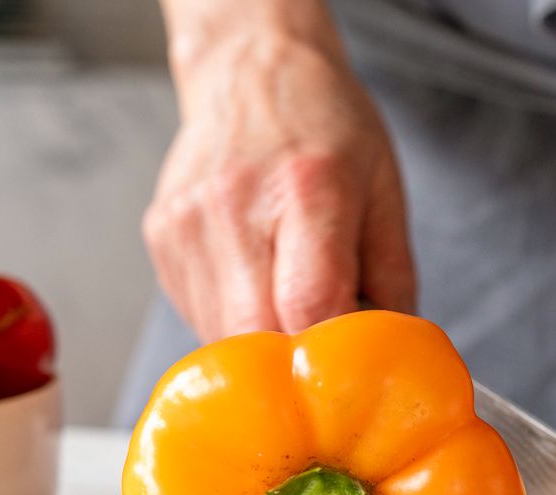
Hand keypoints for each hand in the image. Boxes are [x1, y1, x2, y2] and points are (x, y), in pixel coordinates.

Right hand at [143, 26, 413, 341]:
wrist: (252, 70)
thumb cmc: (325, 127)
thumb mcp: (385, 194)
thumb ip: (393, 283)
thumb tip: (388, 357)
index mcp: (305, 190)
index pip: (310, 308)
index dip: (332, 351)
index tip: (350, 358)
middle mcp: (234, 207)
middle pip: (257, 336)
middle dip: (295, 362)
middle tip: (323, 339)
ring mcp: (186, 227)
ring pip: (223, 338)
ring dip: (264, 344)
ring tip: (290, 298)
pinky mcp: (162, 243)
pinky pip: (201, 317)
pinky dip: (236, 322)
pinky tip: (258, 283)